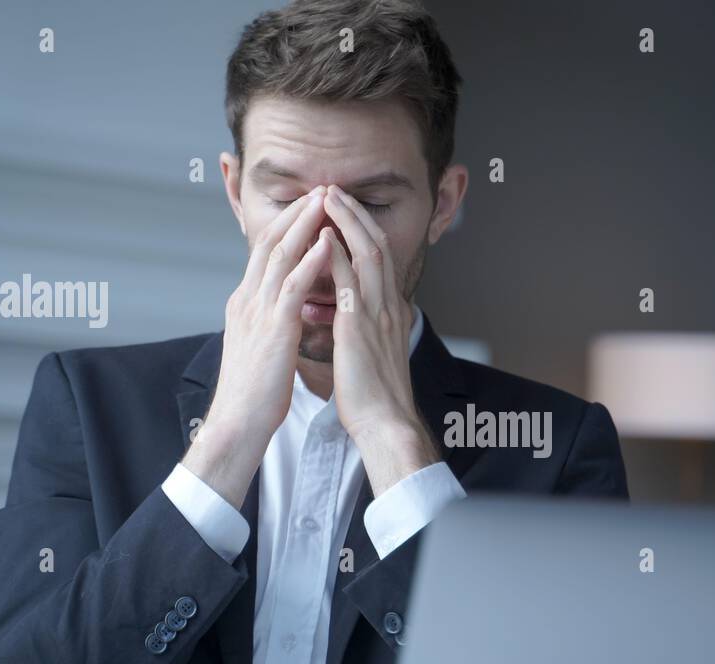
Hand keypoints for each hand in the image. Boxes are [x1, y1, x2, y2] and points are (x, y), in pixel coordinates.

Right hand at [183, 185, 330, 507]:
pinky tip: (327, 242)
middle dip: (296, 213)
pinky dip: (309, 260)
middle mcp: (248, 299)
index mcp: (246, 303)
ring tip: (325, 200)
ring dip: (304, 224)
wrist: (238, 421)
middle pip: (270, 242)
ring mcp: (257, 311)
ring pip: (279, 255)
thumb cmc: (254, 391)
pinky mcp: (272, 328)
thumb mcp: (261, 346)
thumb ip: (270, 322)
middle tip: (320, 188)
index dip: (288, 225)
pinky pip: (292, 286)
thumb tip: (283, 310)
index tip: (309, 205)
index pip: (265, 252)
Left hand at [321, 184, 439, 494]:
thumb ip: (369, 328)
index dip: (362, 230)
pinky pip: (350, 282)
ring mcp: (377, 315)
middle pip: (377, 246)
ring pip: (367, 254)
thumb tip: (358, 317)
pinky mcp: (360, 328)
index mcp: (390, 312)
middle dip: (355, 214)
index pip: (379, 259)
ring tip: (328, 197)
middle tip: (334, 189)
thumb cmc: (375, 396)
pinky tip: (324, 237)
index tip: (343, 209)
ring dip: (346, 222)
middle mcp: (388, 307)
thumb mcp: (375, 353)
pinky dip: (338, 256)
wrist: (385, 423)